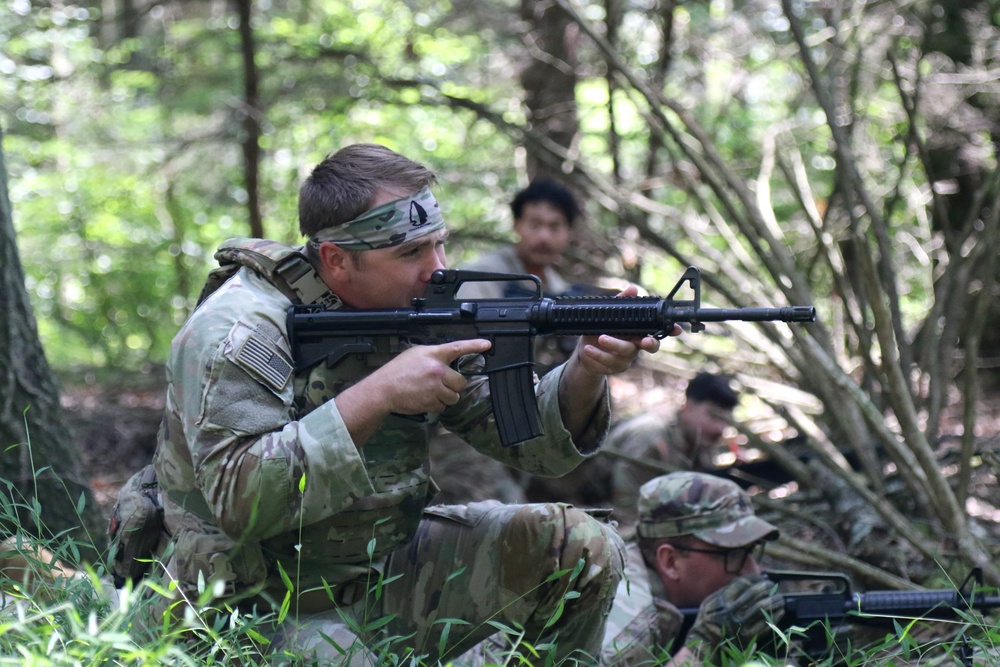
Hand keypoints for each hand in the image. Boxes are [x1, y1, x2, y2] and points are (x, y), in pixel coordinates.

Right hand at [368, 339, 491, 414]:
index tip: (487, 345)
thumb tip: (447, 361)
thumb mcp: (415, 354)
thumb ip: (433, 356)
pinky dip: (436, 405)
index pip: (458, 348)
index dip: (474, 346)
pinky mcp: (432, 402)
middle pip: (461, 382)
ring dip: (446, 397)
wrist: (383, 390)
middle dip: (454, 386)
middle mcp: (437, 370)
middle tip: (442, 385)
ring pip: (454, 397)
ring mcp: (435, 388)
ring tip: (431, 392)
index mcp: (434, 355)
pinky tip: (425, 399)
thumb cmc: (397, 371)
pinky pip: (443, 407)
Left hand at [573, 285, 677, 375]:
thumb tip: (633, 289)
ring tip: (600, 338)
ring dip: (613, 345)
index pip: (658, 331)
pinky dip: (597, 355)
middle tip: (643, 340)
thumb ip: (621, 302)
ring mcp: (626, 359)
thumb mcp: (608, 314)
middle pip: (650, 347)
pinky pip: (608, 363)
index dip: (669, 331)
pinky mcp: (614, 368)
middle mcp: (636, 346)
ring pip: (625, 353)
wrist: (584, 351)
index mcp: (638, 332)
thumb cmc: (601, 330)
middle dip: (650, 343)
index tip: (676, 329)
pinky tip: (588, 349)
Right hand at [685, 574, 783, 659]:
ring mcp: (740, 624)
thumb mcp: (711, 600)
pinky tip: (780, 611)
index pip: (742, 584)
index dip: (755, 579)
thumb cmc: (710, 617)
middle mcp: (731, 611)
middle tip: (773, 585)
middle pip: (754, 595)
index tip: (762, 578)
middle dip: (766, 588)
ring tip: (780, 597)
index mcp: (722, 600)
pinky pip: (765, 624)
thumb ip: (727, 591)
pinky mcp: (748, 636)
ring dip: (774, 601)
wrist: (707, 641)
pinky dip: (775, 616)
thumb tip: (748, 581)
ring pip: (762, 608)